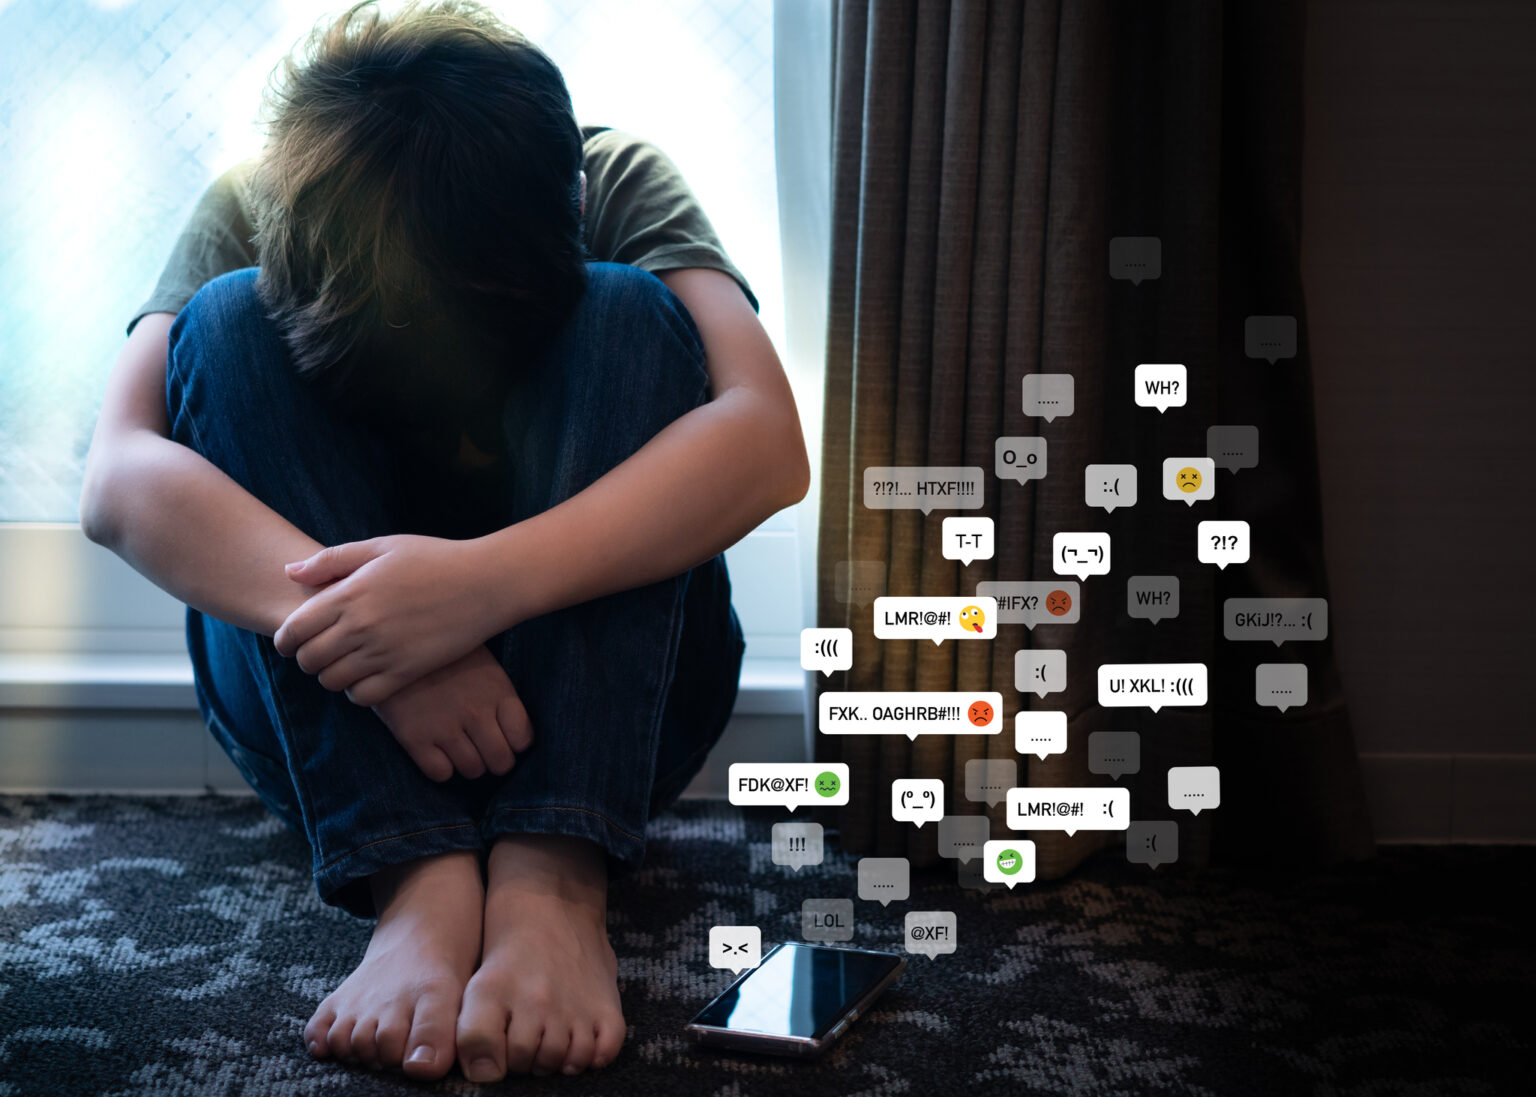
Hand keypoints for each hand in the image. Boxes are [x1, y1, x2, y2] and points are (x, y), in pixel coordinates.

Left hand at [274, 533, 501, 706]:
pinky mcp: (406, 671)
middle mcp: (361, 626)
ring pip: (333, 681)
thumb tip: (290, 572)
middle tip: (320, 652)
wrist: (485, 583)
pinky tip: (367, 677)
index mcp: (349, 594)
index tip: (292, 641)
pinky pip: (364, 696)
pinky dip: (357, 692)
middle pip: (309, 660)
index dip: (285, 640)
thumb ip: (332, 560)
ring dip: (332, 676)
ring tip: (344, 664)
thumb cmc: (434, 559)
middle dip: (307, 659)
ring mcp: (384, 652)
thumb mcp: (382, 547)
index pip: (294, 630)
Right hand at [372, 644, 532, 781]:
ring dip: (469, 765)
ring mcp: (445, 727)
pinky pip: (440, 773)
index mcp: (497, 690)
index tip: (506, 738)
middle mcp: (476, 712)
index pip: (523, 738)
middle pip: (501, 762)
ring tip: (460, 749)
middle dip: (496, 761)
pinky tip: (437, 752)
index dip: (516, 743)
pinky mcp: (415, 738)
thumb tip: (510, 724)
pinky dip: (441, 769)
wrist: (391, 642)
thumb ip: (497, 692)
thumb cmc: (442, 651)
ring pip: (472, 770)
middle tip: (484, 751)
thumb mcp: (480, 660)